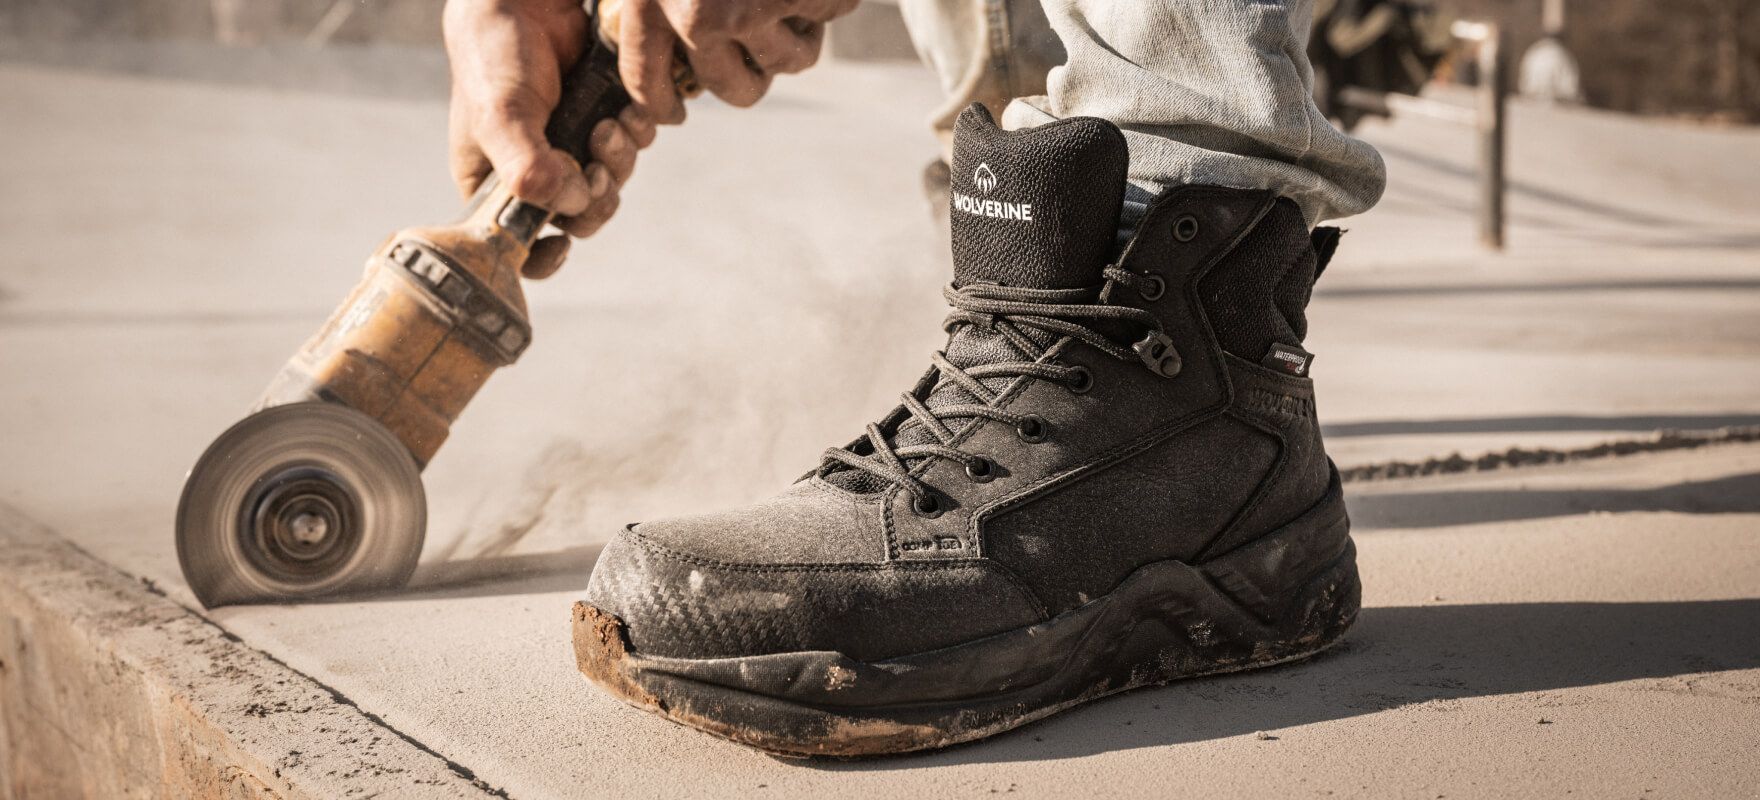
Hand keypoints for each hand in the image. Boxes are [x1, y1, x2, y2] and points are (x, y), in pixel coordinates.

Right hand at [444, 0, 658, 277]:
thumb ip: (529, 169)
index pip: (519, 245)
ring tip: (613, 124)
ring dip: (621, 159)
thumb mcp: (500, 117)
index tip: (562, 244)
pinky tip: (628, 110)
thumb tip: (572, 203)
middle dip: (597, 195)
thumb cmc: (496, 56)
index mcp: (496, 183)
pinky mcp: (604, 118)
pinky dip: (637, 133)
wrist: (528, 1)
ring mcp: (573, 146)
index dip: (543, 257)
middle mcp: (536, 172)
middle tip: (597, 162)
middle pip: (581, 216)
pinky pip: (633, 145)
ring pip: (612, 182)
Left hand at [617, 0, 855, 123]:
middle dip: (750, 73)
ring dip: (796, 35)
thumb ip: (653, 4)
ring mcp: (750, 10)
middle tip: (757, 42)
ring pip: (784, 63)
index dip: (661, 104)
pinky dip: (826, 6)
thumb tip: (656, 70)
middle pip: (730, 88)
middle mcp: (695, 14)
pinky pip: (821, 30)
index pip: (645, 80)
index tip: (673, 113)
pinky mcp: (800, 0)